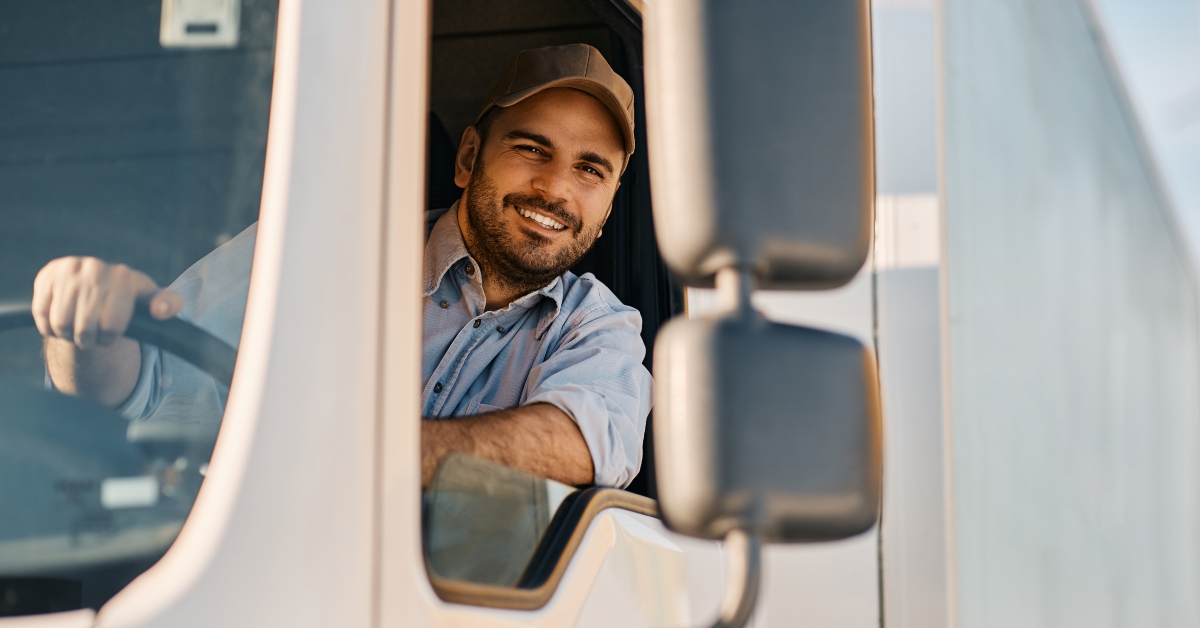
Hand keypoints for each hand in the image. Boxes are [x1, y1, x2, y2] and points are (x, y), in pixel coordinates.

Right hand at [33, 256, 182, 348]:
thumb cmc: (127, 300)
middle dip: (88, 339)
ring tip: (78, 326)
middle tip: (92, 333)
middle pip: (84, 329)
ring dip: (68, 334)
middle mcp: (96, 268)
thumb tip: (160, 311)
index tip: (113, 331)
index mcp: (125, 277)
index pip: (111, 327)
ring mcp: (69, 269)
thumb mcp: (150, 302)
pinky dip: (48, 326)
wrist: (95, 287)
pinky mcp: (47, 274)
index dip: (110, 337)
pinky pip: (42, 315)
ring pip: (61, 324)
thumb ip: (167, 305)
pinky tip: (61, 319)